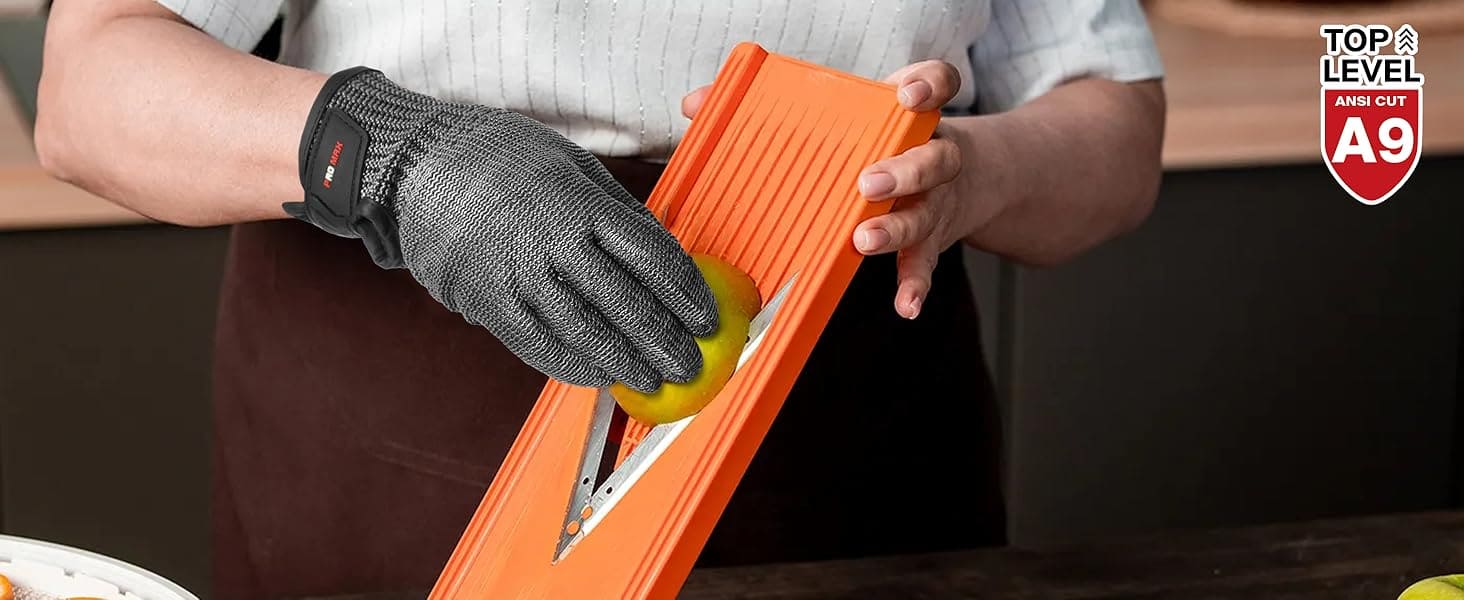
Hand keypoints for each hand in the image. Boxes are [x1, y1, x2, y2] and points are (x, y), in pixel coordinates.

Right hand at [290, 68, 718, 392]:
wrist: (419, 165)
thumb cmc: (504, 158)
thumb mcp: (571, 166)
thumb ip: (616, 212)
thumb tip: (663, 254)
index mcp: (581, 204)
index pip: (652, 258)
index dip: (686, 294)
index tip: (707, 317)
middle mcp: (553, 244)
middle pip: (625, 305)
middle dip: (665, 341)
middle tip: (689, 364)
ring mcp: (518, 278)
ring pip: (586, 334)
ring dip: (625, 363)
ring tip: (652, 379)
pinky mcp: (488, 304)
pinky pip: (539, 346)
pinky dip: (573, 366)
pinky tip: (598, 376)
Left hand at [681, 60, 988, 319]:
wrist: (973, 179)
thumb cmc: (884, 145)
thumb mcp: (852, 116)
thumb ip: (775, 109)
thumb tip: (695, 103)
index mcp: (909, 119)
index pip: (936, 86)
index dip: (927, 87)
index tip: (906, 95)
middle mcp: (931, 158)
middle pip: (932, 159)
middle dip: (902, 170)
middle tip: (868, 183)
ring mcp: (934, 202)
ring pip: (924, 214)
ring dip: (895, 228)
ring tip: (864, 239)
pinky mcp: (932, 241)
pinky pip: (925, 264)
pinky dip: (915, 284)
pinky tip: (905, 305)